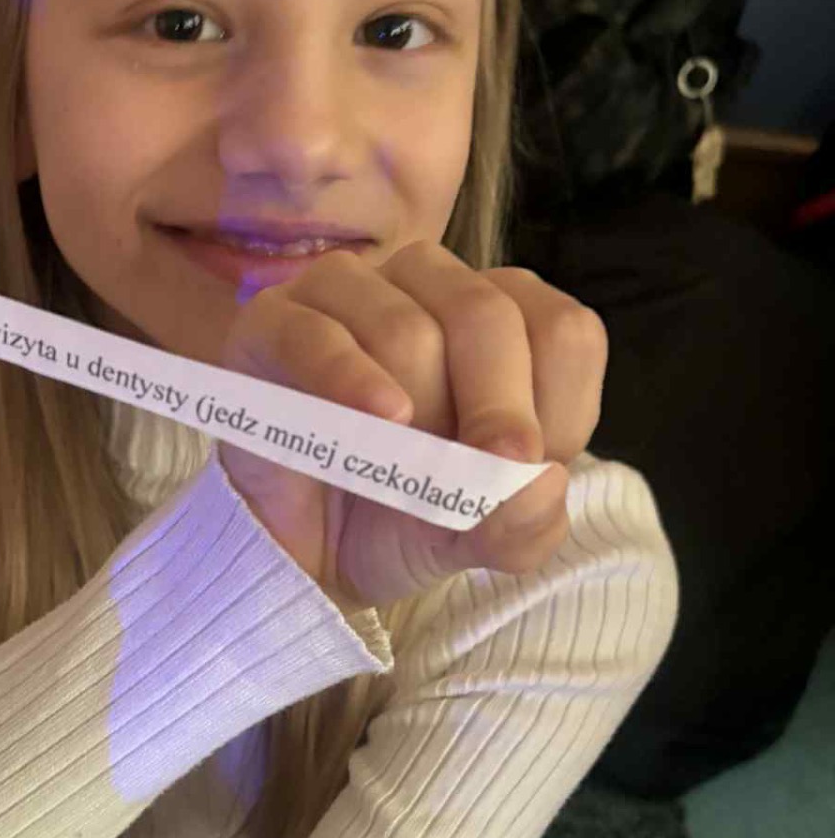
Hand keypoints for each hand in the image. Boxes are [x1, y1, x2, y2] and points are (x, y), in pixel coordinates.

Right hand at [218, 239, 606, 606]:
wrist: (301, 553)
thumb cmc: (401, 519)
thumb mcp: (478, 539)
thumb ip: (525, 523)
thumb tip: (542, 480)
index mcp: (504, 319)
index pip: (563, 331)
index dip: (554, 409)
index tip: (520, 473)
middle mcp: (431, 284)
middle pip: (487, 317)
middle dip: (492, 412)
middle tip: (471, 485)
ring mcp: (348, 293)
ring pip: (406, 331)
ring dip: (412, 419)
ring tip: (391, 470)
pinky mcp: (274, 320)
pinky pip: (319, 333)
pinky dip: (349, 380)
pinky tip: (374, 418)